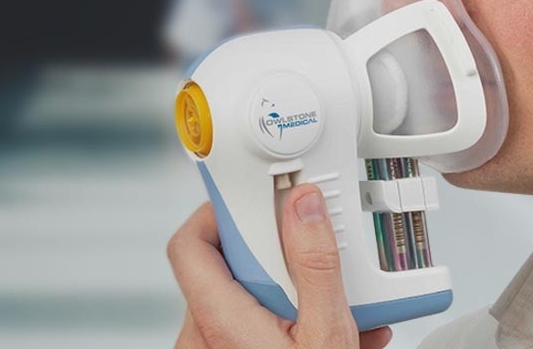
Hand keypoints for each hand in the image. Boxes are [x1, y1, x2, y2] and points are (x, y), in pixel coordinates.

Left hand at [168, 185, 392, 348]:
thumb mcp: (326, 331)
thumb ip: (315, 264)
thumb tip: (303, 206)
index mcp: (218, 320)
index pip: (190, 243)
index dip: (221, 211)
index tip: (262, 198)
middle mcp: (203, 339)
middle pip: (228, 268)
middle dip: (281, 258)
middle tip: (320, 259)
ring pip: (247, 301)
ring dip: (296, 295)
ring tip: (343, 307)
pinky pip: (252, 330)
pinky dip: (291, 324)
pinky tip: (337, 335)